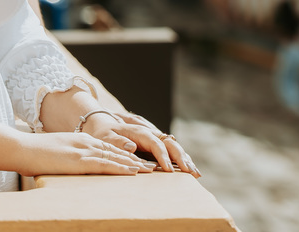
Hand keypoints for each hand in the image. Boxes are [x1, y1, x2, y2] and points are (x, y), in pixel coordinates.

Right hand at [14, 131, 154, 176]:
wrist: (21, 148)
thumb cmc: (33, 153)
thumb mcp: (55, 152)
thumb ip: (67, 156)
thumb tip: (70, 164)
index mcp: (79, 140)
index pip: (107, 147)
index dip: (124, 154)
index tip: (138, 160)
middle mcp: (85, 142)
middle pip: (116, 151)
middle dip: (134, 159)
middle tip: (152, 165)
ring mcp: (82, 150)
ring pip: (115, 157)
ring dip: (133, 164)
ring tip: (149, 170)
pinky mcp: (79, 160)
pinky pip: (105, 164)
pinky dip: (121, 167)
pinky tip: (132, 172)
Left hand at [81, 112, 199, 177]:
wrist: (103, 125)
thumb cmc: (103, 133)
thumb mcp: (106, 137)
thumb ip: (118, 142)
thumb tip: (132, 147)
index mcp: (139, 131)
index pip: (155, 143)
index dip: (163, 156)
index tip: (168, 170)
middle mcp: (150, 134)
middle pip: (170, 143)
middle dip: (181, 157)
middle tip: (191, 173)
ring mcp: (154, 139)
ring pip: (174, 147)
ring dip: (185, 159)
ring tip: (196, 174)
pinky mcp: (155, 145)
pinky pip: (171, 152)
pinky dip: (181, 160)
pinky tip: (189, 170)